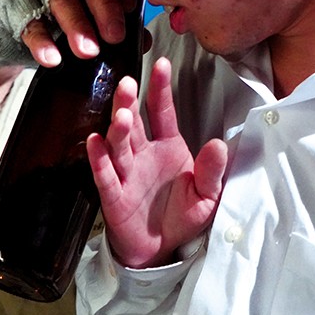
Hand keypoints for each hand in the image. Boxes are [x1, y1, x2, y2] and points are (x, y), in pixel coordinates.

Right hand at [23, 0, 135, 65]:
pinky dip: (42, 42)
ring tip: (89, 52)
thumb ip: (116, 25)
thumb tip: (143, 40)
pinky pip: (30, 23)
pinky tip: (53, 59)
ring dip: (77, 25)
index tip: (131, 7)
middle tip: (115, 36)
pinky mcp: (17, 7)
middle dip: (105, 6)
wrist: (3, 18)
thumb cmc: (58, 16)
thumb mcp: (89, 18)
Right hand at [86, 57, 227, 267]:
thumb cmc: (181, 217)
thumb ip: (212, 171)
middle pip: (134, 123)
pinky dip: (99, 159)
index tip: (161, 64)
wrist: (159, 250)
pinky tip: (95, 142)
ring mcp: (126, 173)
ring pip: (118, 145)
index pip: (162, 112)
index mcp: (167, 147)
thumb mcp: (207, 196)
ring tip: (121, 114)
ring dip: (118, 129)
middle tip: (129, 83)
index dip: (160, 89)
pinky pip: (104, 175)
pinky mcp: (113, 195)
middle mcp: (143, 154)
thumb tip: (218, 144)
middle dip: (130, 102)